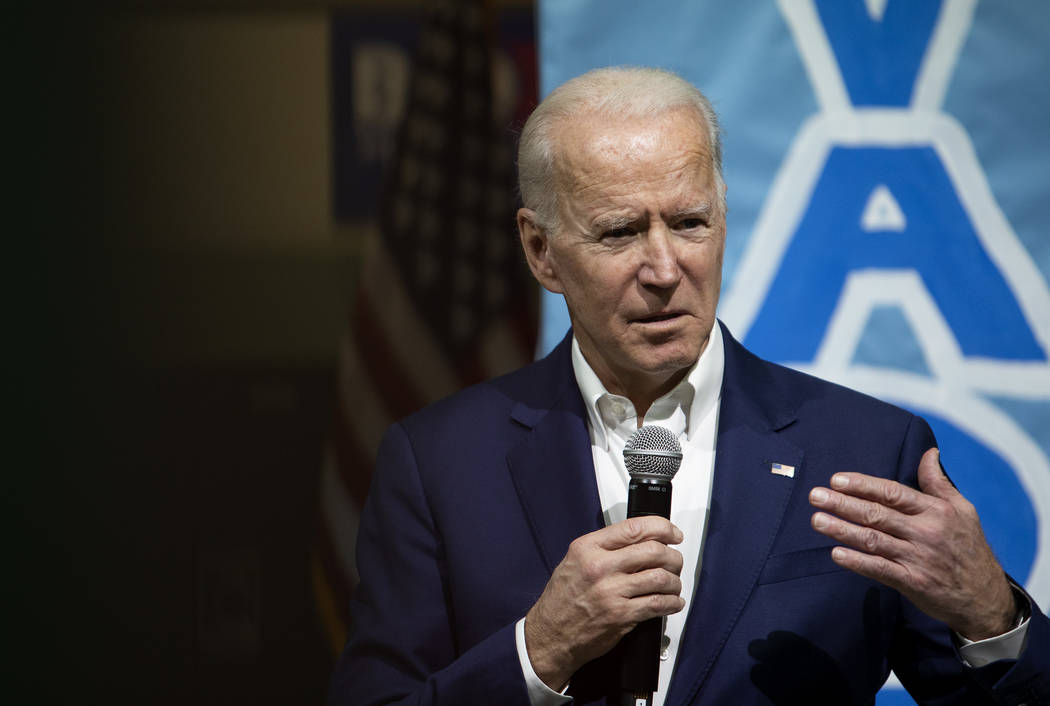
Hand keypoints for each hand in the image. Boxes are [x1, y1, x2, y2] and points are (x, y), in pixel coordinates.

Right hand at [524, 516, 684, 690]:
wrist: (551, 635)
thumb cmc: (562, 599)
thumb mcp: (575, 561)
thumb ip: (605, 547)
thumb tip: (640, 539)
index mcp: (588, 548)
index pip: (634, 528)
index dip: (662, 527)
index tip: (672, 533)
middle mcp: (600, 567)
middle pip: (653, 551)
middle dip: (672, 555)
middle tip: (675, 560)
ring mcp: (611, 592)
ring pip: (660, 577)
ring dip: (674, 581)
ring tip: (673, 583)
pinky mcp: (621, 615)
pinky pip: (657, 604)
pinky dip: (672, 602)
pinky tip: (672, 602)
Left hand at [808, 448, 1015, 640]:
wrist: (986, 598)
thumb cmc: (970, 548)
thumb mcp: (963, 511)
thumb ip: (939, 483)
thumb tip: (929, 452)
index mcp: (936, 511)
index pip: (892, 493)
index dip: (863, 485)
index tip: (836, 480)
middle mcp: (926, 533)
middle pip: (877, 514)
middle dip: (843, 504)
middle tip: (816, 495)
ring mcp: (918, 559)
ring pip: (873, 540)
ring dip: (842, 530)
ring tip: (817, 520)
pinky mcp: (913, 584)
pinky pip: (880, 570)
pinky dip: (858, 562)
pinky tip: (836, 553)